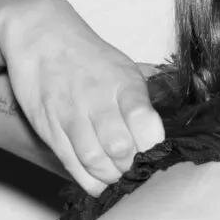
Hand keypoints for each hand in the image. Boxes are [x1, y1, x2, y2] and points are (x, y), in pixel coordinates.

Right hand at [0, 0, 165, 194]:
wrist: (42, 37)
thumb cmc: (89, 58)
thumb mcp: (124, 67)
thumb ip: (147, 96)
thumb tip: (178, 121)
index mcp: (123, 81)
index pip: (143, 120)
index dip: (153, 145)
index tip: (158, 155)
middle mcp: (96, 98)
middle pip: (120, 147)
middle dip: (133, 168)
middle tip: (138, 171)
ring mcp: (70, 114)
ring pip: (94, 160)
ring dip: (112, 177)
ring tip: (119, 177)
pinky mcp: (48, 128)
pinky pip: (71, 163)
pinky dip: (89, 181)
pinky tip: (100, 182)